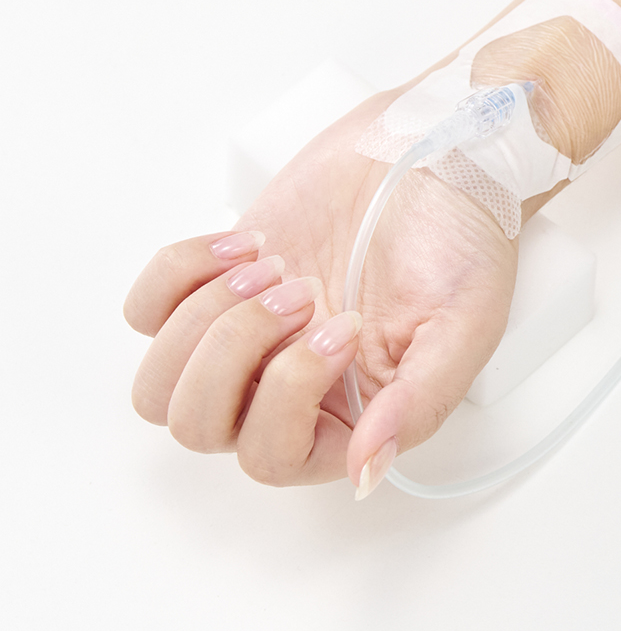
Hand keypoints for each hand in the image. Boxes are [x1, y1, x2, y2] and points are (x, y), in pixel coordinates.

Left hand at [124, 92, 517, 496]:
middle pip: (197, 426)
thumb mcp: (465, 325)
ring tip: (272, 264)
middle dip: (239, 350)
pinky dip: (179, 274)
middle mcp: (287, 389)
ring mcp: (247, 338)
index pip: (271, 457)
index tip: (344, 324)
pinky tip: (243, 245)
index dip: (289, 394)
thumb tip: (365, 472)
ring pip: (159, 381)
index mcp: (348, 415)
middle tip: (302, 288)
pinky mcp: (219, 282)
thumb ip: (419, 403)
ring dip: (206, 316)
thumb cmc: (458, 241)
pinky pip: (146, 309)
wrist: (434, 158)